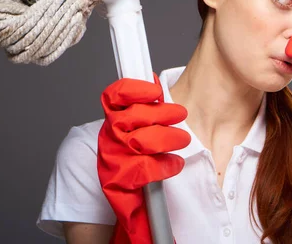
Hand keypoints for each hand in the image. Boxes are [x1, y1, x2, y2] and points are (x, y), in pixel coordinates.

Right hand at [97, 73, 190, 242]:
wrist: (131, 200)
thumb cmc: (138, 162)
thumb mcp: (139, 133)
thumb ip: (147, 113)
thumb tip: (160, 92)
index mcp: (112, 122)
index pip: (113, 98)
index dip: (134, 89)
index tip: (155, 90)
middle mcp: (109, 139)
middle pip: (131, 117)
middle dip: (161, 113)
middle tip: (181, 113)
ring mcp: (112, 160)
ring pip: (140, 141)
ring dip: (167, 137)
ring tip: (183, 139)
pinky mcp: (118, 183)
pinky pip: (145, 169)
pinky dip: (165, 165)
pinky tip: (175, 163)